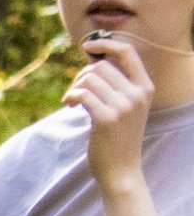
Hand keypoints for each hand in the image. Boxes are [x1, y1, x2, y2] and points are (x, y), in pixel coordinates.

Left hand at [65, 32, 157, 213]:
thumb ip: (117, 84)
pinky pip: (82, 94)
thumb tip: (93, 58)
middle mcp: (137, 94)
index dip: (105, 44)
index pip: (128, 52)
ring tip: (72, 100)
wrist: (121, 171)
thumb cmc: (118, 138)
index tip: (86, 45)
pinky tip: (70, 105)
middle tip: (75, 90)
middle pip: (101, 65)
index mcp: (145, 88)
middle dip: (82, 74)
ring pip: (89, 78)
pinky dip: (71, 96)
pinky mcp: (106, 118)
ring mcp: (123, 106)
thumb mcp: (127, 107)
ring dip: (74, 87)